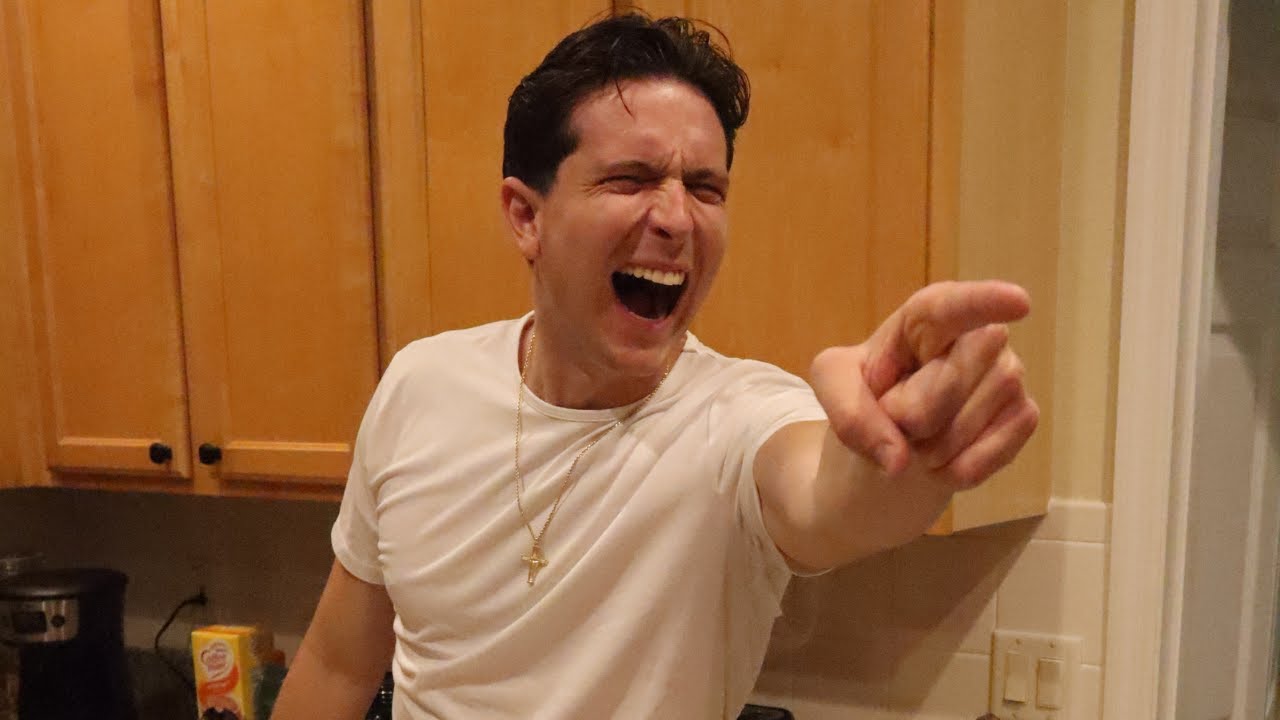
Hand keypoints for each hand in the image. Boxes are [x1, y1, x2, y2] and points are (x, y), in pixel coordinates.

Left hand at [810, 280, 1038, 488]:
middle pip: (952, 377)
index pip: (952, 306)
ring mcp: (1007, 373)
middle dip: (915, 414)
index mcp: (924, 319)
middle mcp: (977, 336)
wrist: (890, 453)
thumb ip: (847, 412)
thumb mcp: (832, 388)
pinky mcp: (1023, 414)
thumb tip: (898, 460)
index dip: (984, 302)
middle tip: (899, 419)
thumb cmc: (866, 400)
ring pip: (976, 415)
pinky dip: (962, 467)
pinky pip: (997, 449)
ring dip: (935, 445)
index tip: (1019, 302)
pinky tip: (945, 462)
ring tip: (921, 440)